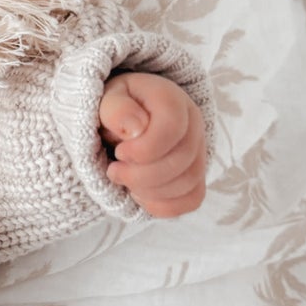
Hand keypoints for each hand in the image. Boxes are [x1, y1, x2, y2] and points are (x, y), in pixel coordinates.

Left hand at [97, 71, 206, 217]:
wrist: (124, 116)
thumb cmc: (115, 108)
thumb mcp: (107, 100)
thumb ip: (117, 109)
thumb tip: (135, 128)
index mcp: (172, 100)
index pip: (171, 129)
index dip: (143, 150)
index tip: (119, 153)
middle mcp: (193, 124)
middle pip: (181, 161)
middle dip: (140, 176)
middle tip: (114, 171)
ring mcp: (198, 150)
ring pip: (188, 183)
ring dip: (149, 192)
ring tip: (124, 182)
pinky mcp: (195, 173)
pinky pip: (192, 198)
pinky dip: (163, 205)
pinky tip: (140, 195)